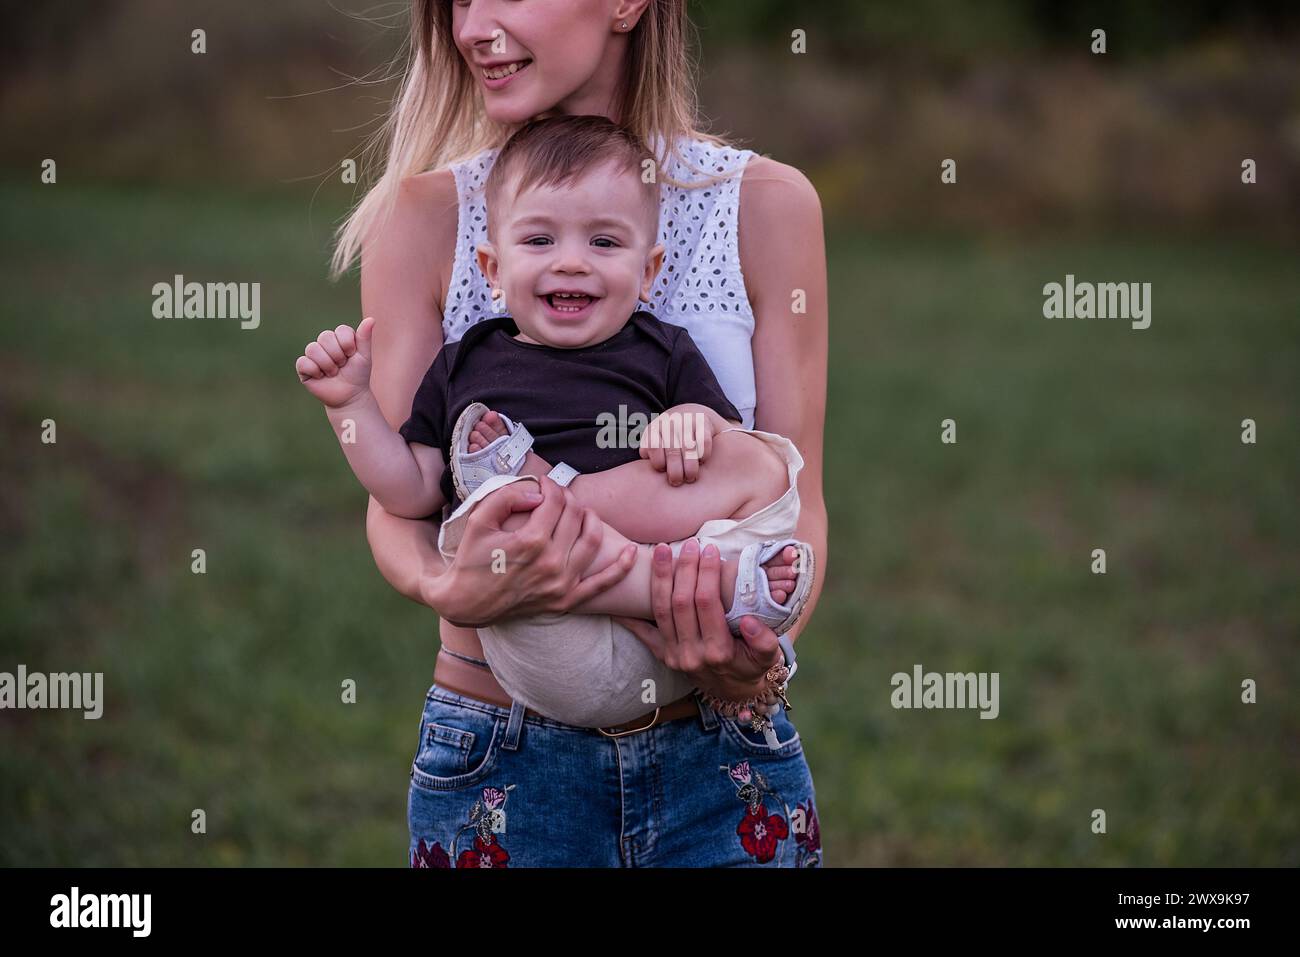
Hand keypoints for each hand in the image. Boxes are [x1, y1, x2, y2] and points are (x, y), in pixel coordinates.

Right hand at [296, 316, 374, 408]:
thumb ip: (365, 338)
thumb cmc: (358, 375)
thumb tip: (371, 319)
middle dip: (337, 355)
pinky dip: (315, 371)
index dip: (348, 344)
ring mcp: (313, 355)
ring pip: (312, 348)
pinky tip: (321, 377)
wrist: (350, 396)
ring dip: (327, 365)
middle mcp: (324, 344)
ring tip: (333, 373)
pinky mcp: (303, 367)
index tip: (352, 355)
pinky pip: (303, 362)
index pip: (340, 330)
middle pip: (325, 337)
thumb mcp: (364, 356)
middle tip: (342, 366)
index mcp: (339, 338)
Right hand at [421, 476, 636, 626]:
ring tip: (580, 513)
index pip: (555, 501)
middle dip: (568, 499)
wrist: (466, 602)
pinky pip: (603, 584)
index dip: (550, 486)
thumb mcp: (480, 520)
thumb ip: (508, 496)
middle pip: (575, 515)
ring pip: (593, 539)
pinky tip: (631, 550)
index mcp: (530, 541)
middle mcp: (551, 563)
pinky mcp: (567, 600)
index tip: (543, 485)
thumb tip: (538, 493)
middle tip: (556, 497)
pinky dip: (621, 567)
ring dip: (592, 519)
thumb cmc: (471, 558)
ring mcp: (562, 584)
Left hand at [614, 539, 782, 719]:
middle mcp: (691, 654)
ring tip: (661, 550)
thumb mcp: (768, 658)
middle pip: (681, 602)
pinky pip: (642, 632)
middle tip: (690, 544)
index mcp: (718, 651)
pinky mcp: (662, 655)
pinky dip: (630, 613)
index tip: (710, 550)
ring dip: (660, 577)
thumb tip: (751, 621)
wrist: (734, 693)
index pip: (706, 603)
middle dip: (684, 568)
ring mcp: (673, 655)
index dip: (707, 574)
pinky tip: (620, 592)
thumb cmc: (752, 667)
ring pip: (661, 610)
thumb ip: (764, 641)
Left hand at [639, 404, 719, 484]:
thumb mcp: (654, 440)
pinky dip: (704, 455)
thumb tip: (644, 468)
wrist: (691, 414)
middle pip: (672, 450)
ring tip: (691, 477)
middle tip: (677, 482)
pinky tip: (701, 461)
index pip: (653, 446)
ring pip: (689, 447)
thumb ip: (648, 452)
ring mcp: (687, 421)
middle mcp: (670, 423)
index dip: (658, 462)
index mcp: (655, 429)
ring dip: (691, 466)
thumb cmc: (668, 436)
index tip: (663, 470)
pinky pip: (704, 442)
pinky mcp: (703, 423)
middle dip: (675, 471)